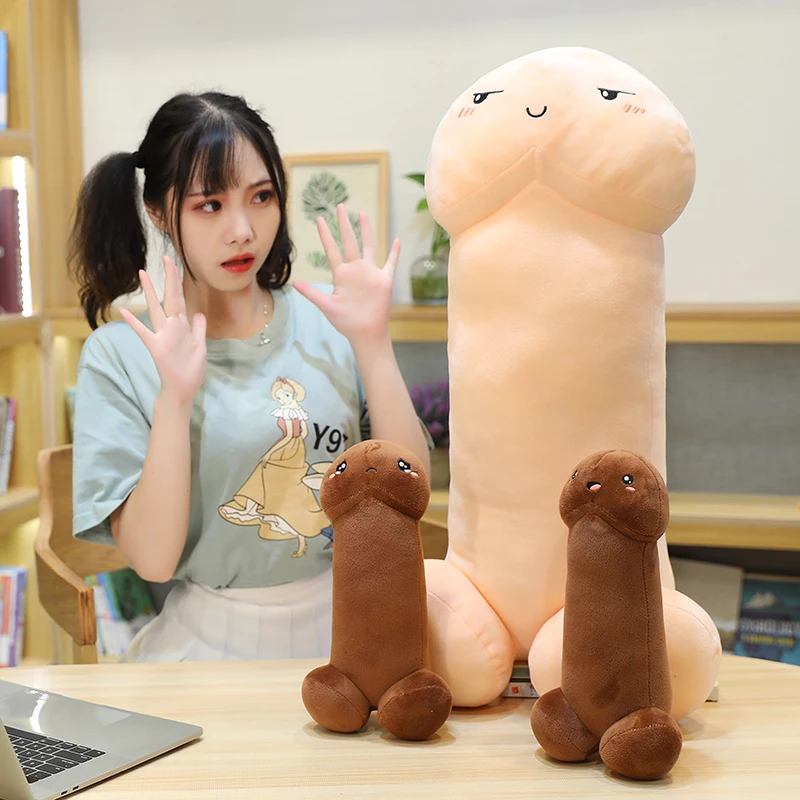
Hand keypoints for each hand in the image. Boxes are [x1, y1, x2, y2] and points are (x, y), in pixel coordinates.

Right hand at [120, 256, 206, 406]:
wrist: (183, 391)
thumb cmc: (190, 370)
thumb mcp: (200, 347)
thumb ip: (198, 329)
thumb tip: (199, 314)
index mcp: (182, 326)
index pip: (181, 299)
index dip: (179, 282)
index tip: (177, 264)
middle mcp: (171, 327)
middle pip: (171, 298)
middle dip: (169, 278)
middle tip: (167, 257)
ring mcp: (163, 336)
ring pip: (156, 309)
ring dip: (150, 292)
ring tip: (142, 274)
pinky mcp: (156, 348)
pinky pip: (144, 333)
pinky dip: (135, 324)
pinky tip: (125, 312)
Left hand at [293, 204, 399, 343]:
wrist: (365, 333)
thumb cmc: (346, 322)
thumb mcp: (326, 306)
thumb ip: (311, 293)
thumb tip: (293, 283)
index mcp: (341, 274)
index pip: (332, 249)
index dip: (325, 234)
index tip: (319, 219)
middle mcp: (355, 270)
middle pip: (349, 241)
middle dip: (344, 224)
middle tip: (340, 206)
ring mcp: (370, 273)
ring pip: (368, 246)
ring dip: (366, 230)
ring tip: (362, 214)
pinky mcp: (384, 280)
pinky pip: (390, 262)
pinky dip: (394, 252)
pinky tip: (396, 239)